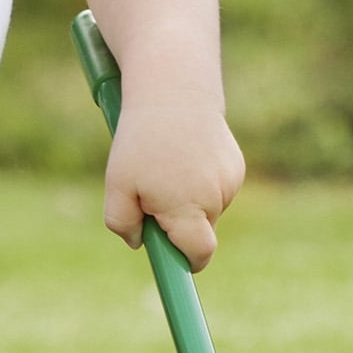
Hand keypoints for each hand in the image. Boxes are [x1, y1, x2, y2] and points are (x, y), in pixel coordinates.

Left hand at [103, 100, 244, 272]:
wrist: (174, 88)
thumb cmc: (141, 139)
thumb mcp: (117, 183)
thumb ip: (122, 221)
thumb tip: (138, 243)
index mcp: (187, 207)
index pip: (199, 253)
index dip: (187, 263)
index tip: (174, 264)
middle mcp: (216, 197)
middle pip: (198, 231)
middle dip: (176, 223)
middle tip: (147, 192)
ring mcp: (230, 180)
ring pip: (205, 208)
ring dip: (186, 199)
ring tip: (165, 164)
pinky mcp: (235, 165)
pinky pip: (214, 188)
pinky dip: (198, 180)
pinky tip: (183, 153)